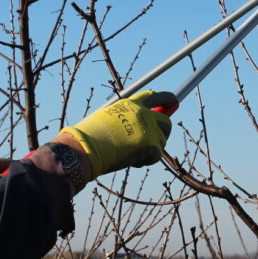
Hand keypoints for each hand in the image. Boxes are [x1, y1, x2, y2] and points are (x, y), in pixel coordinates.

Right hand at [59, 91, 174, 176]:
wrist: (86, 147)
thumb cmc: (90, 136)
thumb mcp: (107, 117)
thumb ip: (124, 118)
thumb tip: (133, 128)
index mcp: (131, 104)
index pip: (153, 96)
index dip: (165, 99)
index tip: (172, 101)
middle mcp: (143, 113)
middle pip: (166, 120)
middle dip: (164, 130)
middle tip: (157, 140)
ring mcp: (148, 128)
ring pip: (162, 140)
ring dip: (152, 149)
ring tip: (135, 155)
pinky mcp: (151, 145)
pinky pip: (156, 156)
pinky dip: (147, 161)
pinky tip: (134, 162)